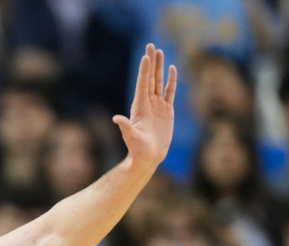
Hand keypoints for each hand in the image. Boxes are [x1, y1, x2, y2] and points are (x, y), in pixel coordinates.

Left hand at [113, 43, 176, 169]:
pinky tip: (172, 69)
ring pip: (159, 82)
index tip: (145, 56)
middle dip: (151, 62)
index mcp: (139, 107)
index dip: (144, 70)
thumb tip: (116, 119)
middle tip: (151, 45)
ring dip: (160, 67)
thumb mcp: (131, 137)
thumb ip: (126, 127)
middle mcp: (148, 103)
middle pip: (150, 78)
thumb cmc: (138, 149)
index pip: (142, 84)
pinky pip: (170, 92)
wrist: (148, 157)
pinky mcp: (167, 111)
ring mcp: (158, 106)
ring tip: (160, 52)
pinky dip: (171, 81)